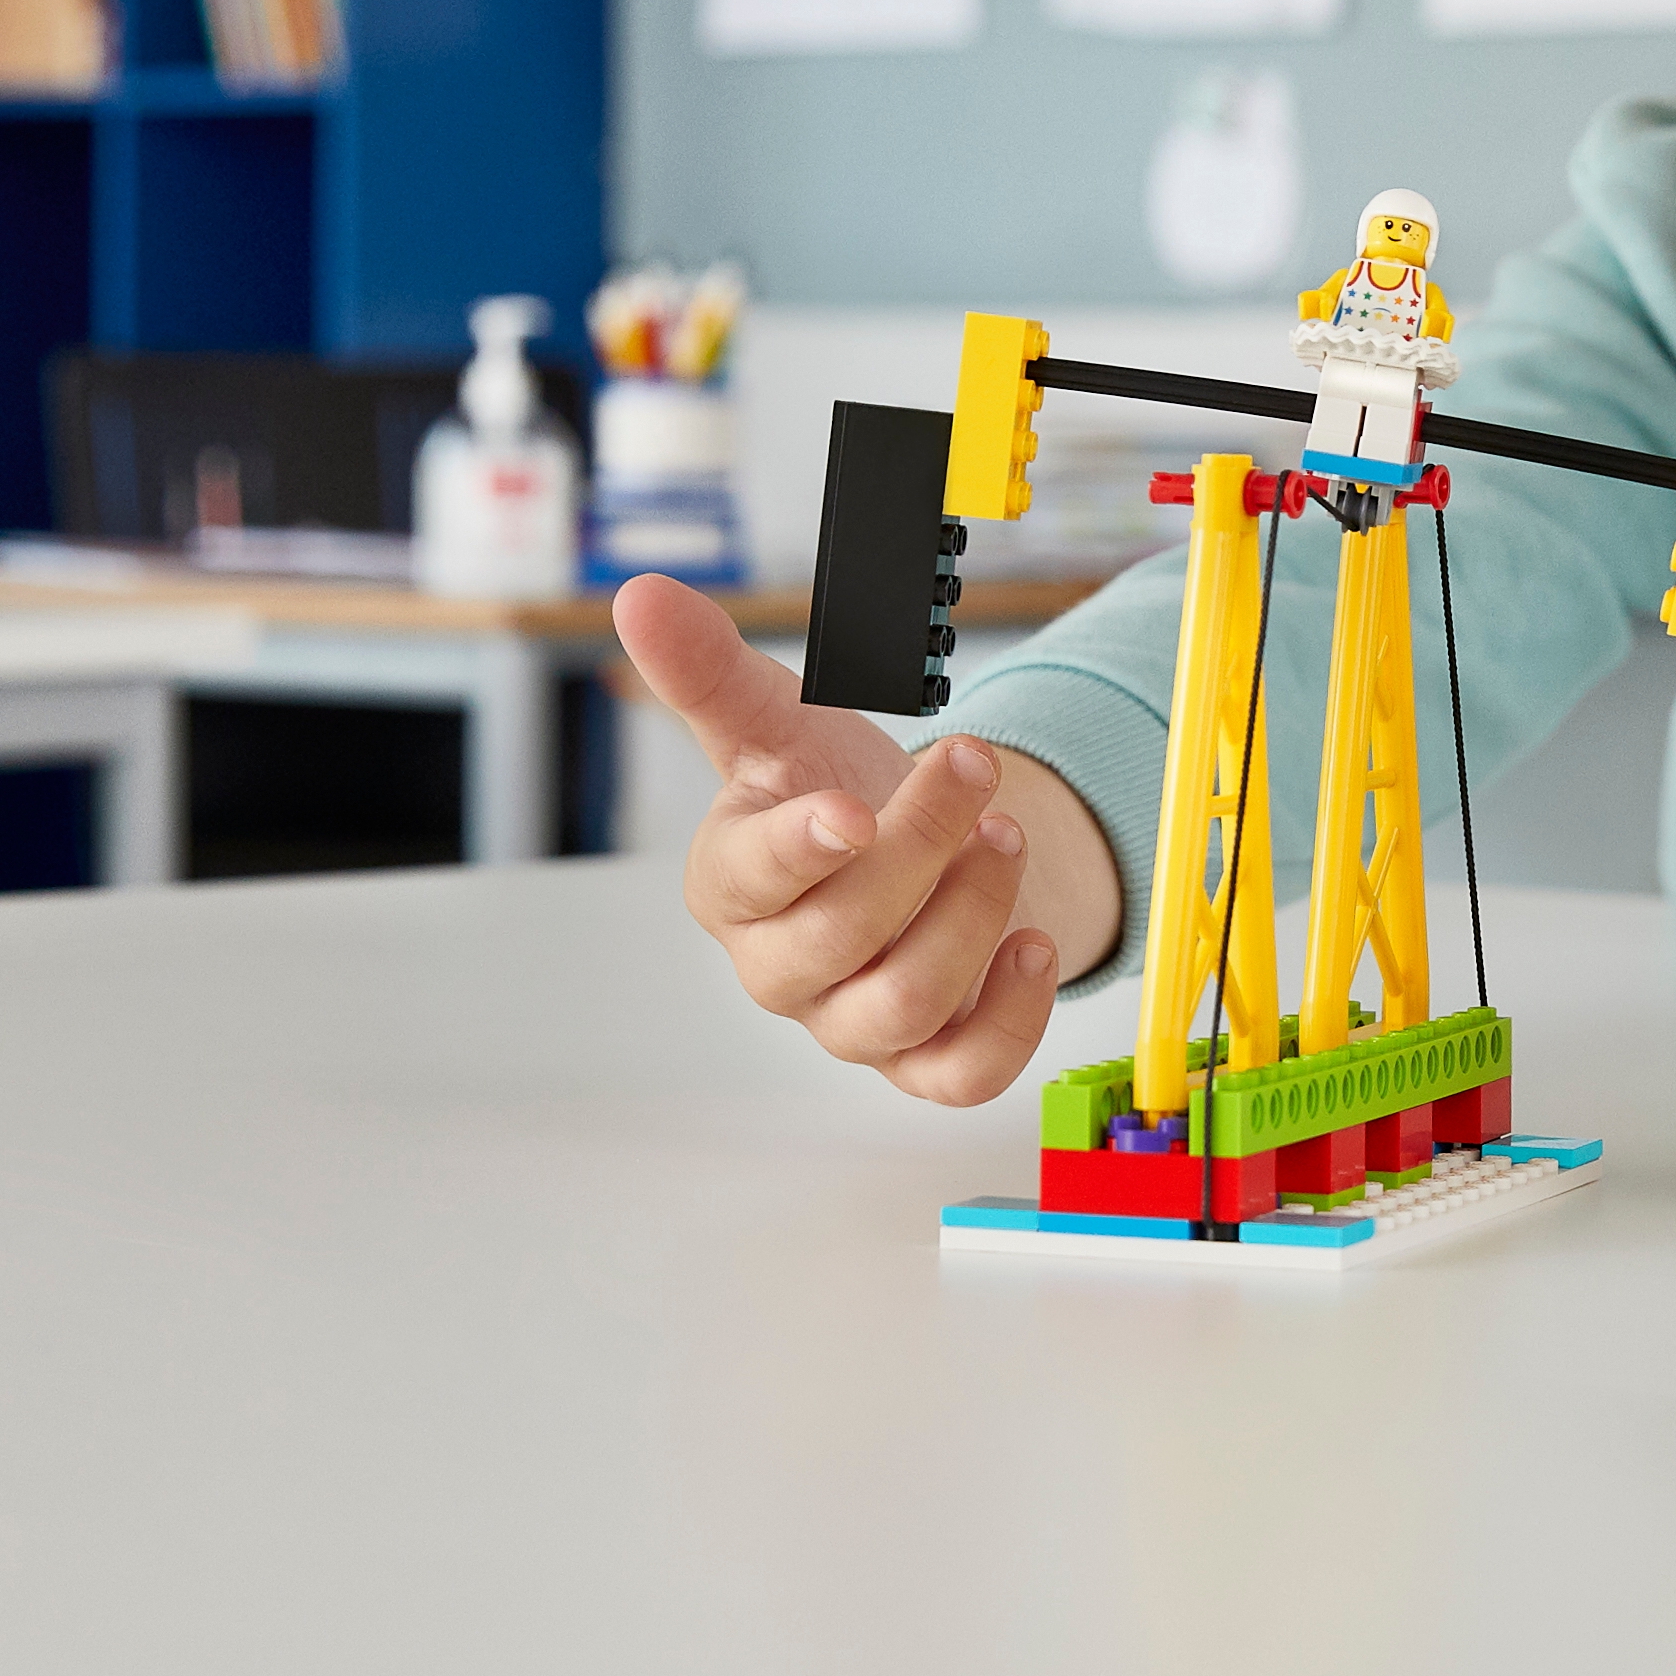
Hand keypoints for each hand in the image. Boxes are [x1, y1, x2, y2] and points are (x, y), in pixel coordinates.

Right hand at [613, 576, 1113, 1106]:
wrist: (916, 855)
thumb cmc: (832, 794)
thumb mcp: (777, 722)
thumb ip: (711, 670)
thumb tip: (642, 599)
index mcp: (732, 887)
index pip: (749, 881)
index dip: (801, 848)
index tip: (856, 806)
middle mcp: (783, 965)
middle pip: (841, 936)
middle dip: (920, 847)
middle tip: (971, 766)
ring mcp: (850, 1021)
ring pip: (903, 1003)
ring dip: (970, 915)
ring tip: (1005, 834)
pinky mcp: (922, 1060)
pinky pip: (963, 1076)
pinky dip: (1010, 1017)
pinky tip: (1032, 945)